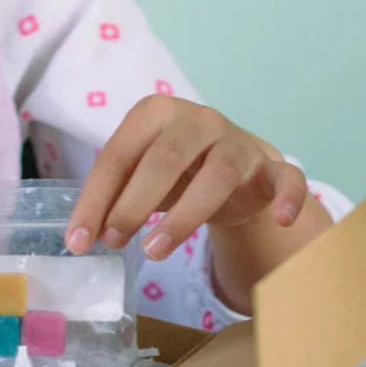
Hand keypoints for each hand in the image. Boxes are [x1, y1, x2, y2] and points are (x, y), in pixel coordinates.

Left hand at [65, 95, 308, 259]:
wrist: (236, 168)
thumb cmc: (174, 173)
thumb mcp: (137, 178)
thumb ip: (111, 200)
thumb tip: (80, 238)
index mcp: (154, 114)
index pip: (117, 157)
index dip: (95, 200)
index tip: (78, 241)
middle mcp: (199, 121)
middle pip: (164, 160)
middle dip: (133, 205)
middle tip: (113, 242)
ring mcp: (238, 143)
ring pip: (218, 175)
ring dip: (184, 217)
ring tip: (154, 251)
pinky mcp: (272, 167)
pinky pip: (287, 179)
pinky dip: (287, 198)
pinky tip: (282, 220)